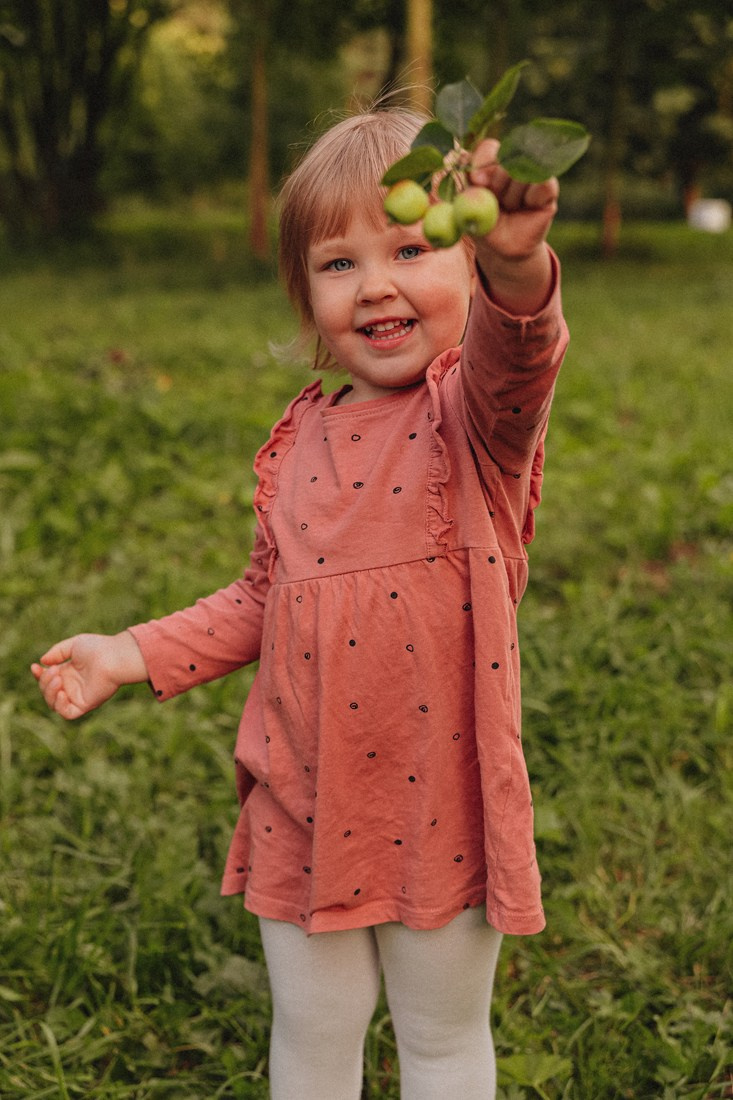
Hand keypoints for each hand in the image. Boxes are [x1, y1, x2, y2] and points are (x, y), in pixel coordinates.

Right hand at [31, 631, 148, 720]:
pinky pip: (67, 713)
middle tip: (54, 670)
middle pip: (47, 691)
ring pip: (53, 703)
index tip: (35, 666)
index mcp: (69, 673)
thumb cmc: (97, 648)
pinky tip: (61, 692)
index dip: (39, 675)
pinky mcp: (86, 705)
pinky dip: (59, 705)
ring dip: (49, 692)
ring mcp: (79, 696)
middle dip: (44, 681)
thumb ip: (57, 652)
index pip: (48, 679)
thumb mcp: (73, 645)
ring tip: (58, 679)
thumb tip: (42, 662)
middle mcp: (73, 686)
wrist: (114, 656)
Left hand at [468, 138, 558, 260]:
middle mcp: (512, 163)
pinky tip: (528, 206)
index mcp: (491, 163)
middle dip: (497, 183)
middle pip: (506, 157)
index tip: (476, 180)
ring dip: (512, 196)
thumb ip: (465, 182)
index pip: (489, 148)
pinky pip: (543, 182)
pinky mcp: (549, 186)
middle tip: (496, 201)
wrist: (503, 249)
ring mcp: (531, 172)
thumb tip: (462, 157)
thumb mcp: (469, 205)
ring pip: (523, 171)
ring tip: (511, 208)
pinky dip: (531, 197)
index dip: (482, 161)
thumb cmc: (484, 224)